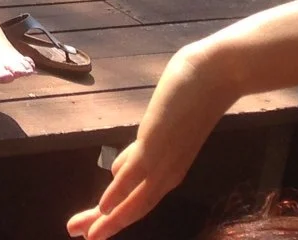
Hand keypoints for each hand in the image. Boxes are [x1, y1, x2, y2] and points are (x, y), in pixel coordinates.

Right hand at [66, 43, 228, 239]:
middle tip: (80, 237)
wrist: (216, 74)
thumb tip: (113, 171)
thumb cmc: (189, 94)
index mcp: (168, 170)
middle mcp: (168, 173)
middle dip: (105, 225)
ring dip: (109, 220)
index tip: (92, 228)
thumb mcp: (156, 129)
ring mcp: (163, 161)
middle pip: (133, 208)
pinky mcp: (158, 146)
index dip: (113, 217)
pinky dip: (118, 194)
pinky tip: (102, 206)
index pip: (135, 201)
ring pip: (134, 200)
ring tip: (87, 234)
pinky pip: (135, 176)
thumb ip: (137, 152)